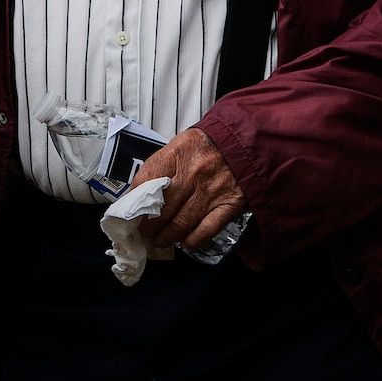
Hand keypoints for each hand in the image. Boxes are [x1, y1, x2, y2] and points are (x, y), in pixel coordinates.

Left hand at [131, 127, 248, 250]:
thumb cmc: (213, 144)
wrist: (250, 140)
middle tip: (144, 231)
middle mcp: (195, 172)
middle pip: (162, 207)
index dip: (135, 200)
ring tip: (159, 240)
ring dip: (166, 236)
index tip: (131, 211)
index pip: (147, 179)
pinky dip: (192, 240)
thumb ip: (164, 164)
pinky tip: (184, 241)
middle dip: (149, 225)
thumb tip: (140, 192)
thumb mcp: (184, 143)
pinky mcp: (230, 205)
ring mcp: (212, 190)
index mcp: (180, 152)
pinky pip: (205, 230)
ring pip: (180, 223)